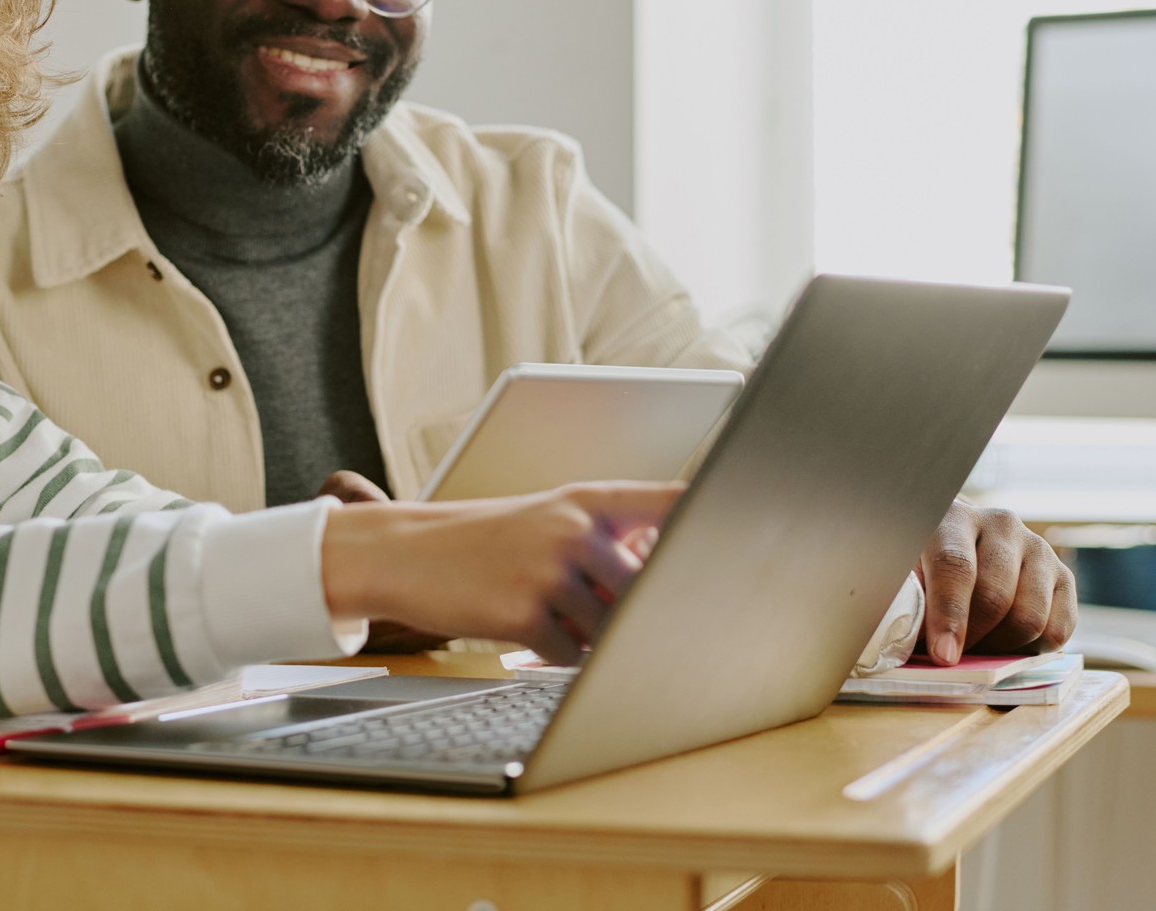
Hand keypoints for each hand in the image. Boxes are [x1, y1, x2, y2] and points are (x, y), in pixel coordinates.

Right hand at [321, 481, 680, 664]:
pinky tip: (524, 627)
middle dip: (627, 611)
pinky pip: (571, 656)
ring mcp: (550, 572)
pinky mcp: (525, 615)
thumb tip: (671, 585)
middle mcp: (575, 529)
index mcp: (587, 499)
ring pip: (610, 630)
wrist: (406, 551)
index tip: (749, 527)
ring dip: (590, 637)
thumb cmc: (485, 540)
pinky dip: (555, 654)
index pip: (673, 500)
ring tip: (544, 608)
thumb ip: (608, 541)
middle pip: (645, 590)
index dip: (715, 514)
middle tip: (588, 604)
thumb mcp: (545, 519)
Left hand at [918, 500, 1077, 663]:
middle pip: (995, 596)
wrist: (961, 541)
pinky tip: (1006, 644)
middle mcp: (1002, 526)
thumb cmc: (924, 562)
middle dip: (973, 637)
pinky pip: (1059, 629)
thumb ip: (906, 596)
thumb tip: (910, 641)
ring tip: (976, 647)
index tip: (942, 655)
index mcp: (954, 517)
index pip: (955, 565)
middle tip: (953, 657)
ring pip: (1030, 617)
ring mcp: (1038, 548)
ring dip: (1001, 646)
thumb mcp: (904, 569)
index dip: (949, 615)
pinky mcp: (1063, 576)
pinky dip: (1032, 649)